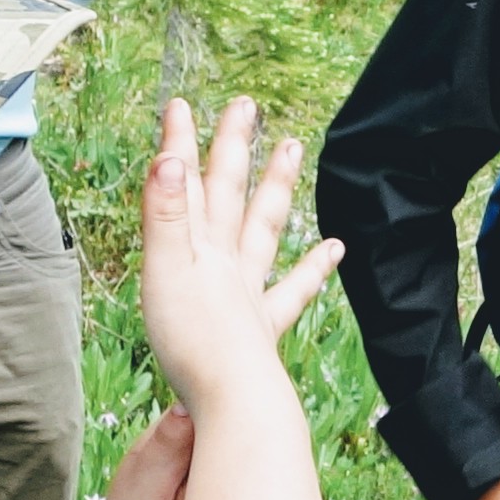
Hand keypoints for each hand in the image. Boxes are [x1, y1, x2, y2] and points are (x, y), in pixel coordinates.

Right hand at [136, 97, 340, 428]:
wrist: (232, 396)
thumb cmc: (191, 339)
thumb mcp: (164, 269)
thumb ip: (164, 214)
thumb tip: (169, 158)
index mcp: (198, 248)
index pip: (187, 185)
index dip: (180, 144)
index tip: (181, 104)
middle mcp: (227, 263)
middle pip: (231, 193)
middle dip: (233, 148)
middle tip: (246, 106)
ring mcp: (248, 292)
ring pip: (265, 227)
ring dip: (276, 187)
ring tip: (292, 149)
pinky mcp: (261, 328)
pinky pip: (294, 290)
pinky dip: (315, 268)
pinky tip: (336, 248)